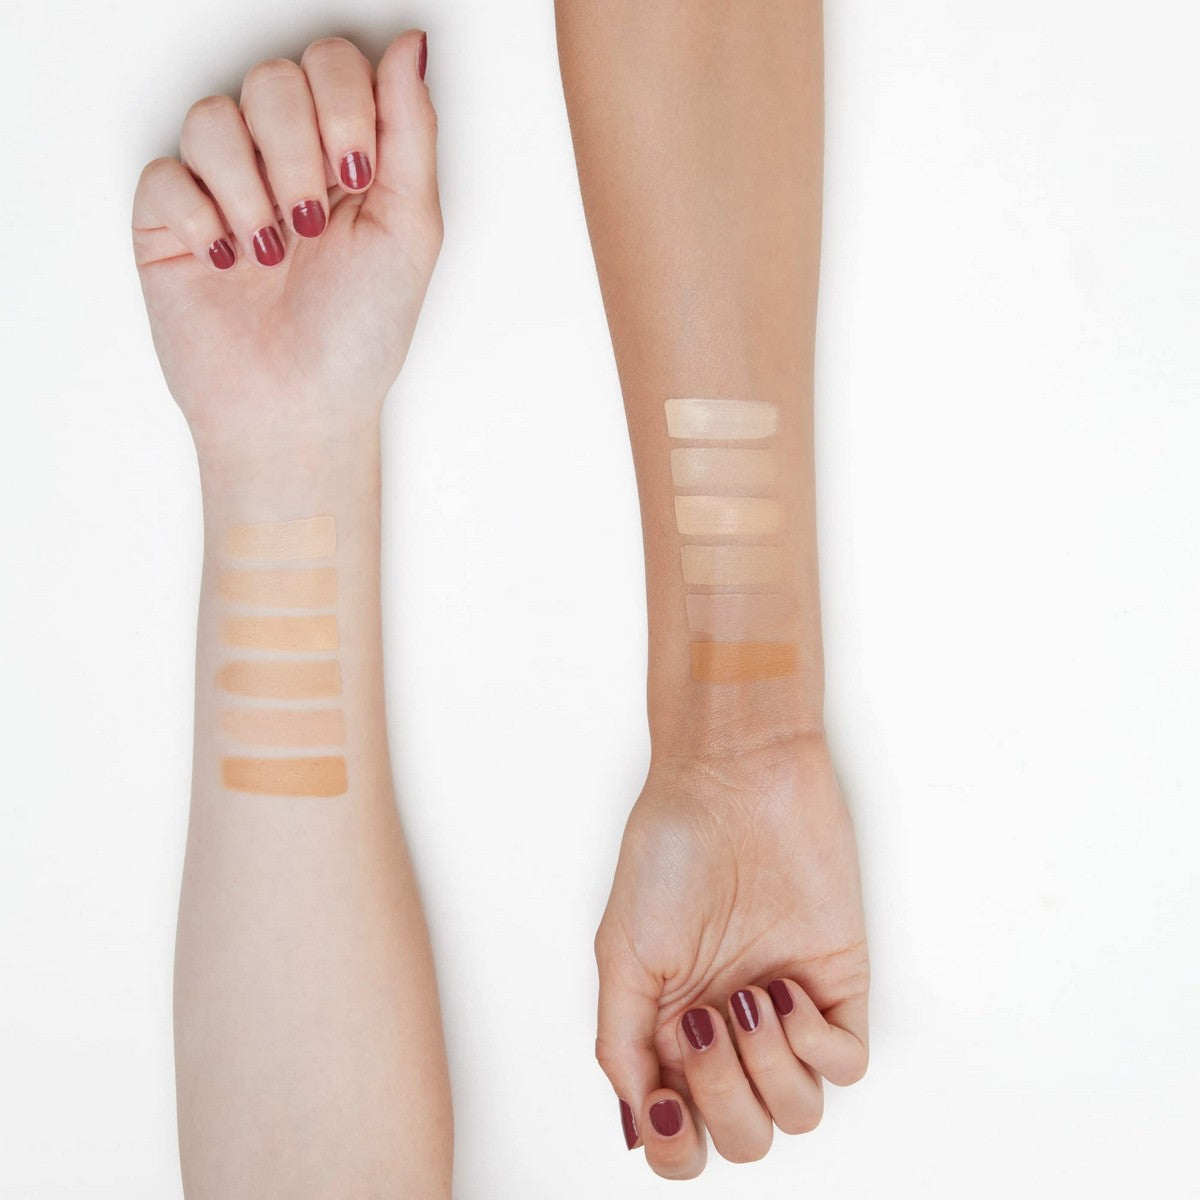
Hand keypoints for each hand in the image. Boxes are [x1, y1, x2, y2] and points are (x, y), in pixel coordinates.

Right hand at [132, 32, 438, 452]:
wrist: (298, 410)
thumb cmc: (359, 334)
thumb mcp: (410, 231)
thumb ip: (411, 132)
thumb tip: (413, 45)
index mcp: (346, 156)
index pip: (333, 62)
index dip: (343, 105)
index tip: (358, 177)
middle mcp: (284, 161)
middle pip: (273, 79)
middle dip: (298, 154)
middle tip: (313, 223)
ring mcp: (223, 187)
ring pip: (213, 117)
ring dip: (251, 190)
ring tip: (271, 254)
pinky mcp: (169, 219)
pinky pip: (166, 173)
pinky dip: (201, 217)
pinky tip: (226, 261)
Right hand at [594, 734, 869, 1177]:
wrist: (735, 781)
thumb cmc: (672, 849)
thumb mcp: (621, 949)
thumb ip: (622, 1042)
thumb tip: (638, 1121)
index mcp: (670, 1026)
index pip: (681, 1132)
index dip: (675, 1144)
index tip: (668, 1104)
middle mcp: (729, 1029)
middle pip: (744, 1136)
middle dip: (723, 1097)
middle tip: (706, 1024)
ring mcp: (785, 1011)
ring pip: (798, 1114)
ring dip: (767, 1069)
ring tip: (746, 998)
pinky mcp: (836, 983)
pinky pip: (845, 1063)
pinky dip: (815, 1045)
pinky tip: (784, 990)